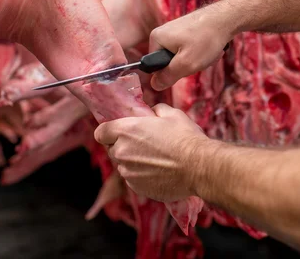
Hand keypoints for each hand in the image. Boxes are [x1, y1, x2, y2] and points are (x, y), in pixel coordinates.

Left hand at [94, 103, 209, 201]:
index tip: (120, 132)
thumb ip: (155, 111)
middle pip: (112, 149)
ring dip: (134, 162)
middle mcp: (121, 152)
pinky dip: (142, 176)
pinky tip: (160, 172)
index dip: (109, 132)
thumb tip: (152, 113)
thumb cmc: (185, 138)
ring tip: (156, 159)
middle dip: (124, 146)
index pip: (101, 132)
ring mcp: (128, 173)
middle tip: (145, 144)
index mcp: (125, 131)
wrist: (198, 167)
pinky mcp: (137, 188)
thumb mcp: (172, 114)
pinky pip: (134, 179)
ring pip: (124, 165)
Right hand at [149, 6, 232, 90]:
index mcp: (156, 39)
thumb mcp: (186, 64)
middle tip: (201, 58)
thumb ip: (168, 76)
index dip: (173, 72)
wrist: (226, 18)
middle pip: (171, 63)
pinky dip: (202, 52)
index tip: (187, 64)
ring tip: (208, 51)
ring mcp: (175, 31)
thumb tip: (154, 85)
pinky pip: (191, 50)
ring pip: (184, 57)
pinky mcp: (187, 31)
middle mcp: (163, 33)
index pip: (156, 68)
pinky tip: (211, 47)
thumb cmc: (206, 38)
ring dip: (198, 60)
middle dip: (189, 65)